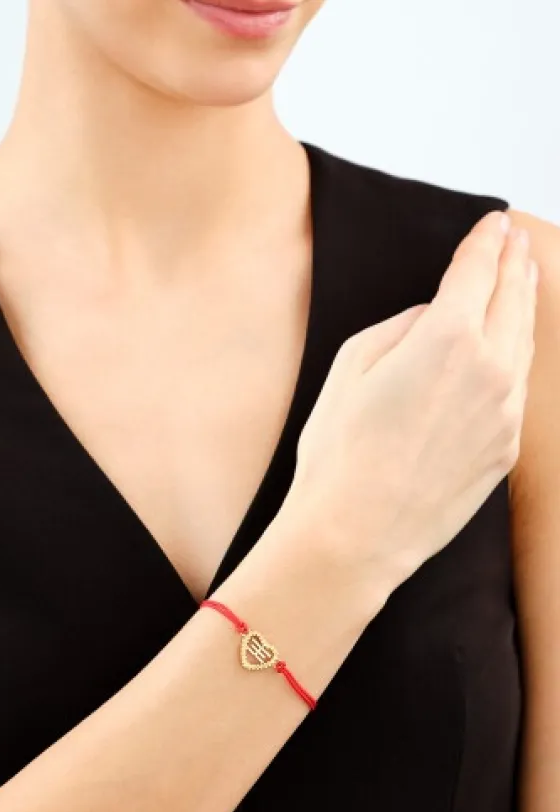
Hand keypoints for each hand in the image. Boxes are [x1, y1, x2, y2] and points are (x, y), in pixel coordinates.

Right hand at [284, 210, 536, 587]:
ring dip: (524, 304)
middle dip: (513, 264)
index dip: (485, 242)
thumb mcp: (351, 367)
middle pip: (512, 300)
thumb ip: (400, 328)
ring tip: (523, 280)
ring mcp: (506, 413)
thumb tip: (430, 321)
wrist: (356, 532)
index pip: (476, 272)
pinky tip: (512, 348)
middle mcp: (490, 369)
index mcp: (448, 338)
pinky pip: (518, 388)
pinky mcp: (505, 449)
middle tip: (514, 241)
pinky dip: (519, 356)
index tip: (492, 223)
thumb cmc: (340, 453)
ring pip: (525, 343)